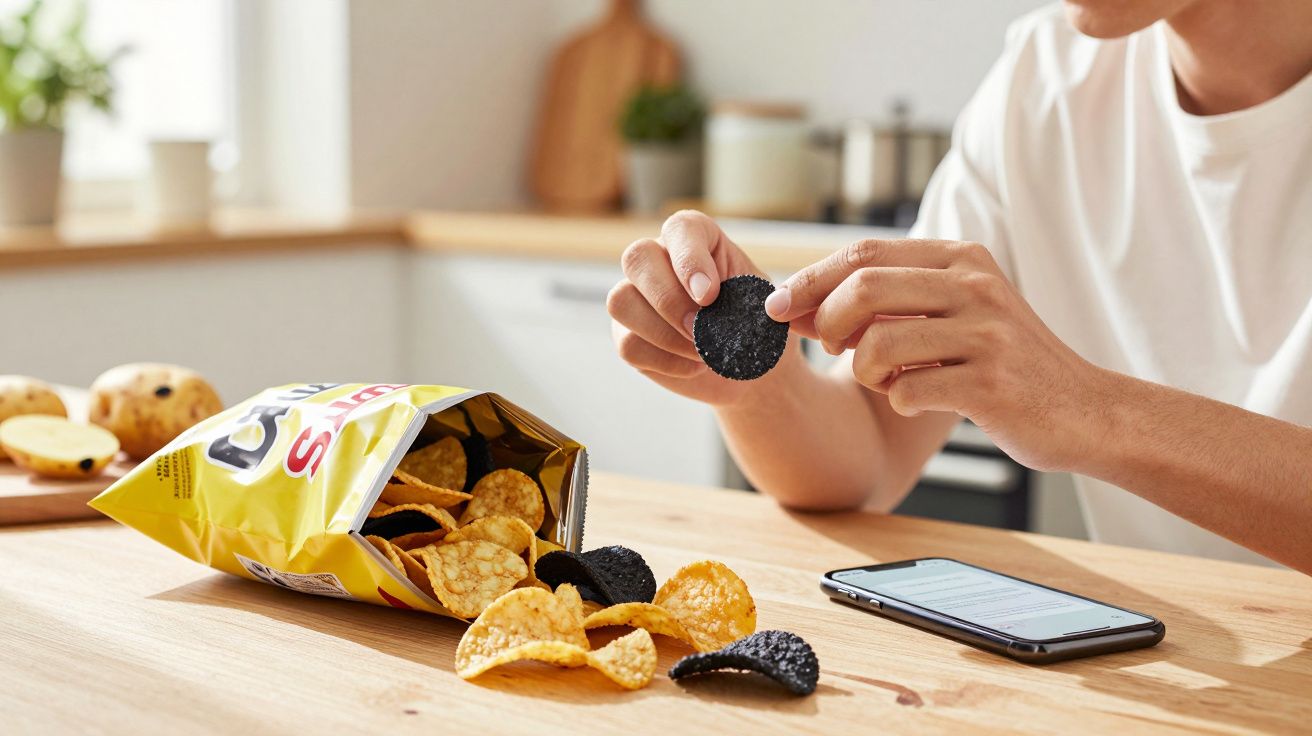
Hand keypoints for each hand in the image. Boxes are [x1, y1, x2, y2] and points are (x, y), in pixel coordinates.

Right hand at [607, 210, 789, 405]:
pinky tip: (694, 367)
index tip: (710, 295)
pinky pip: (628, 344)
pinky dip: (665, 361)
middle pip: (637, 258)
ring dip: (662, 333)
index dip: (689, 259)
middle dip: (668, 299)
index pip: (680, 228)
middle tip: (700, 330)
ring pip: (620, 301)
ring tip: (702, 352)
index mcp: (696, 239)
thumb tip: (719, 308)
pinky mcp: (627, 334)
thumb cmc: (756, 324)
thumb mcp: (762, 304)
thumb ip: (744, 297)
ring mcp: (636, 297)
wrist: (749, 366)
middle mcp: (658, 259)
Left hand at [765, 238, 1109, 470]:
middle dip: (825, 323)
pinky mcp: (991, 383)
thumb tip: (793, 303)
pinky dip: (898, 402)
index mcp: (960, 258)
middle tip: (828, 349)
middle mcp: (974, 285)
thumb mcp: (950, 313)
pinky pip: (908, 392)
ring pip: (878, 345)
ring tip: (886, 380)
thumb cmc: (999, 363)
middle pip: (862, 289)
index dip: (808, 280)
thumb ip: (884, 303)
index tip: (774, 307)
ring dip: (864, 372)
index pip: (862, 254)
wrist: (1084, 410)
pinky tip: (919, 401)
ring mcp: (986, 333)